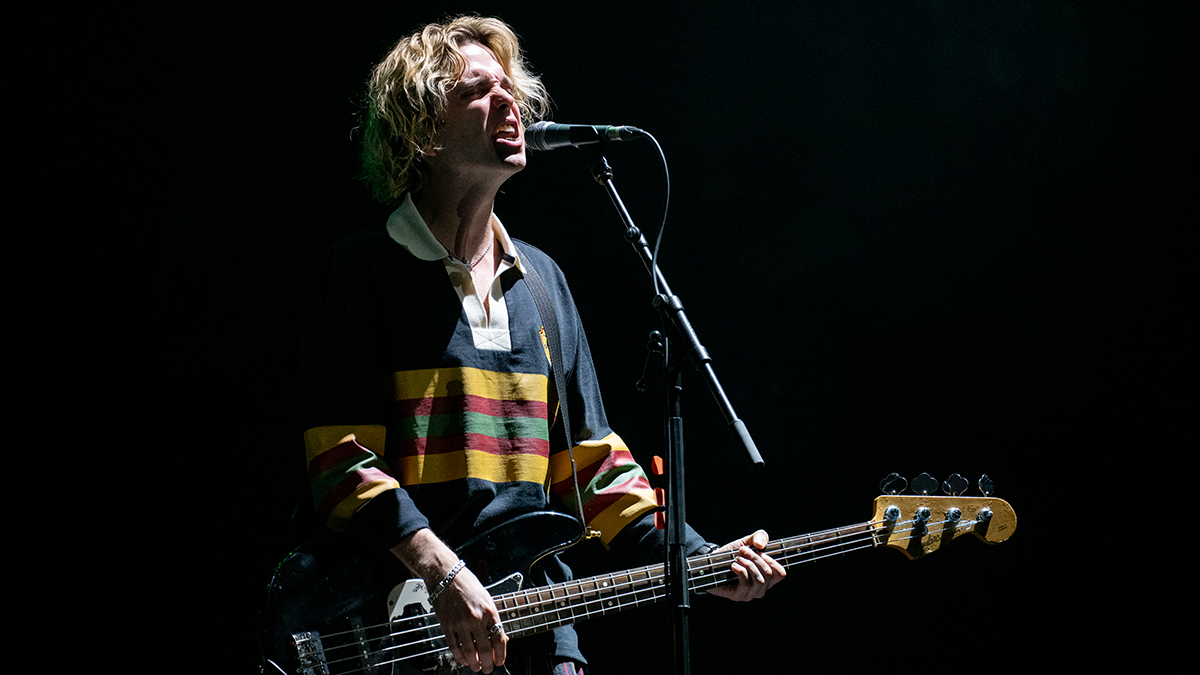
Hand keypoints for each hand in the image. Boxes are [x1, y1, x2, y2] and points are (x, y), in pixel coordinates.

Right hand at [391, 529, 506, 672]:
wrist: (446, 574)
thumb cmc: (467, 584)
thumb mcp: (486, 598)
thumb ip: (492, 618)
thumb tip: (499, 637)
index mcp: (489, 611)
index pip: (499, 639)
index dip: (501, 655)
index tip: (500, 662)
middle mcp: (476, 618)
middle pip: (485, 649)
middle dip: (487, 664)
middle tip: (487, 669)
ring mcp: (461, 623)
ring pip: (469, 651)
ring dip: (474, 663)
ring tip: (476, 667)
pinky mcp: (447, 625)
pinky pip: (454, 646)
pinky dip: (459, 656)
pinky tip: (463, 660)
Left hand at [704, 529, 785, 601]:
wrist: (712, 561)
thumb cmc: (731, 554)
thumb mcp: (747, 542)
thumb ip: (759, 537)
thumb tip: (761, 545)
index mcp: (766, 577)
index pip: (780, 574)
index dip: (772, 561)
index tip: (760, 551)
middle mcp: (761, 588)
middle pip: (768, 574)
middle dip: (756, 558)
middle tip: (743, 551)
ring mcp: (750, 594)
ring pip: (759, 580)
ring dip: (748, 564)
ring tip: (737, 558)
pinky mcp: (739, 596)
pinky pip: (746, 584)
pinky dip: (741, 571)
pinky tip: (733, 566)